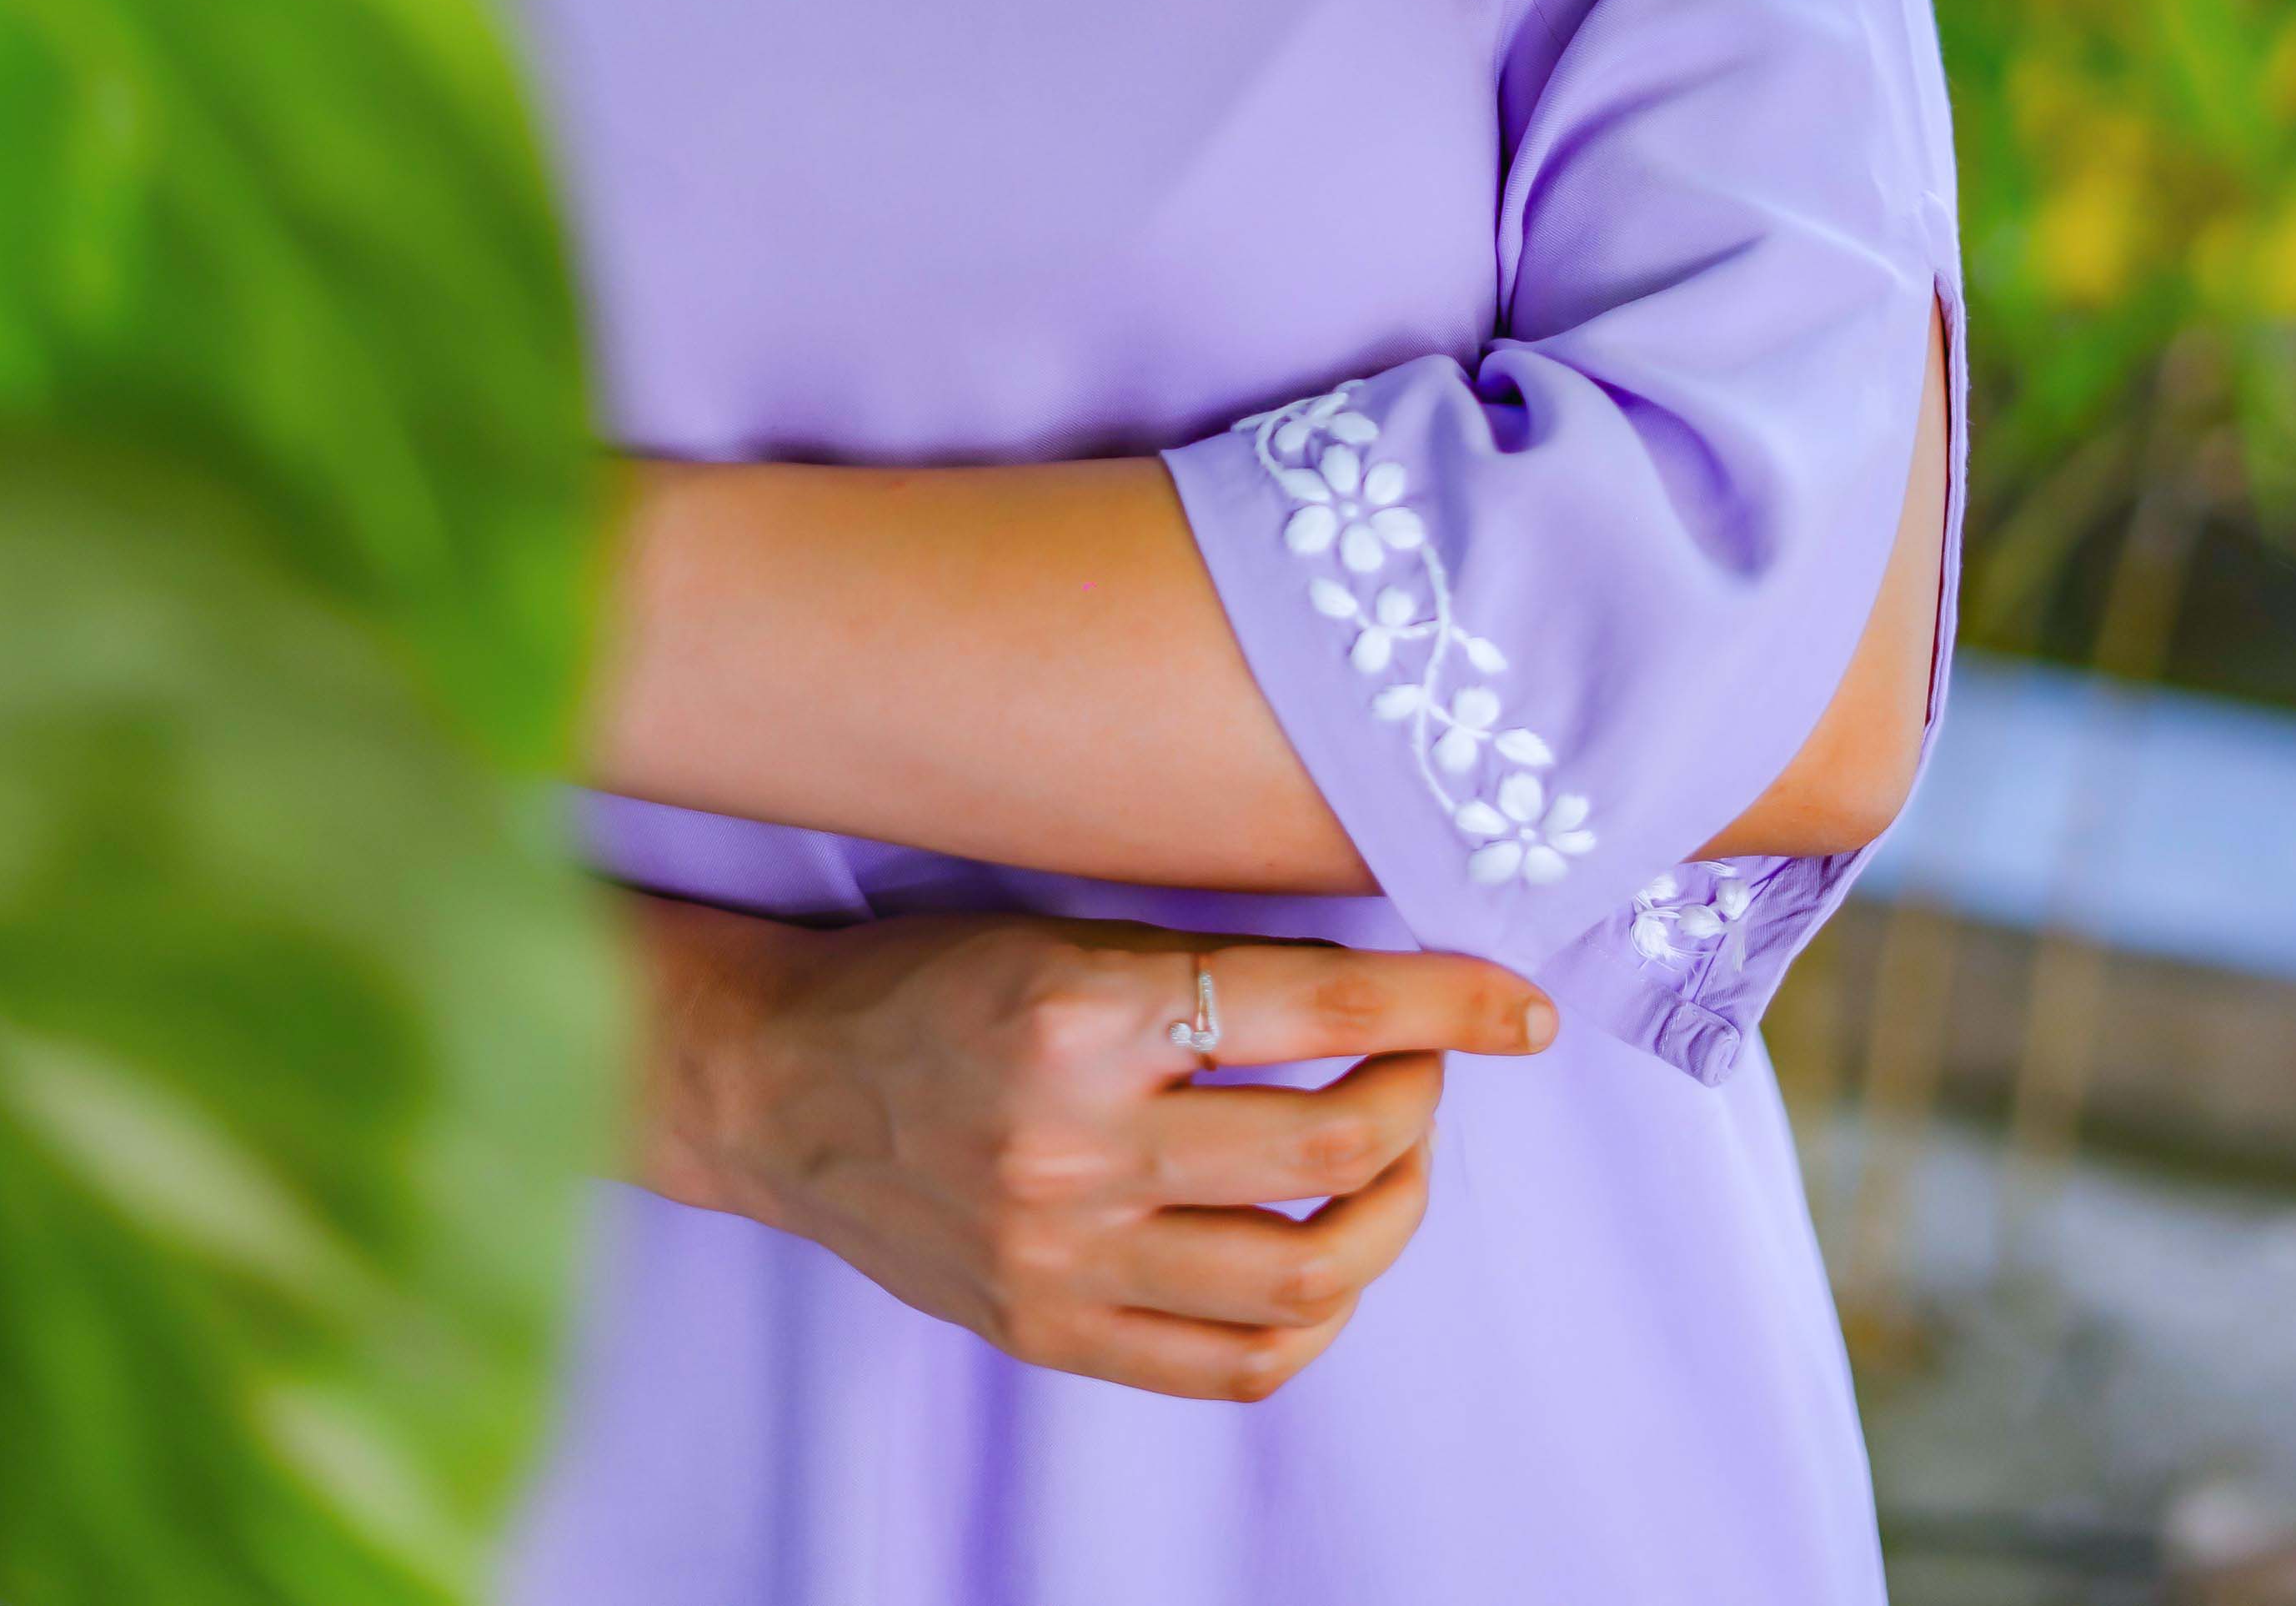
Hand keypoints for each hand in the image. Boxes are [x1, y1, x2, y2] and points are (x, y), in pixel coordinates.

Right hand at [617, 892, 1555, 1402]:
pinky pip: (1234, 1361)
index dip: (1443, 1005)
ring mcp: (1062, 1259)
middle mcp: (1077, 1146)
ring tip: (1392, 1162)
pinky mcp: (1049, 1334)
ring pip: (1304, 1270)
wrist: (776, 1087)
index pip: (1318, 1012)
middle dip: (1422, 1103)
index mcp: (1083, 1013)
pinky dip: (1314, 1315)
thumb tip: (1384, 991)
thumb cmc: (926, 981)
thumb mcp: (1062, 934)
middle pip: (1331, 1149)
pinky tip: (1325, 1258)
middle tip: (1427, 1069)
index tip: (1519, 1005)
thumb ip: (1206, 969)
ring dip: (1390, 1211)